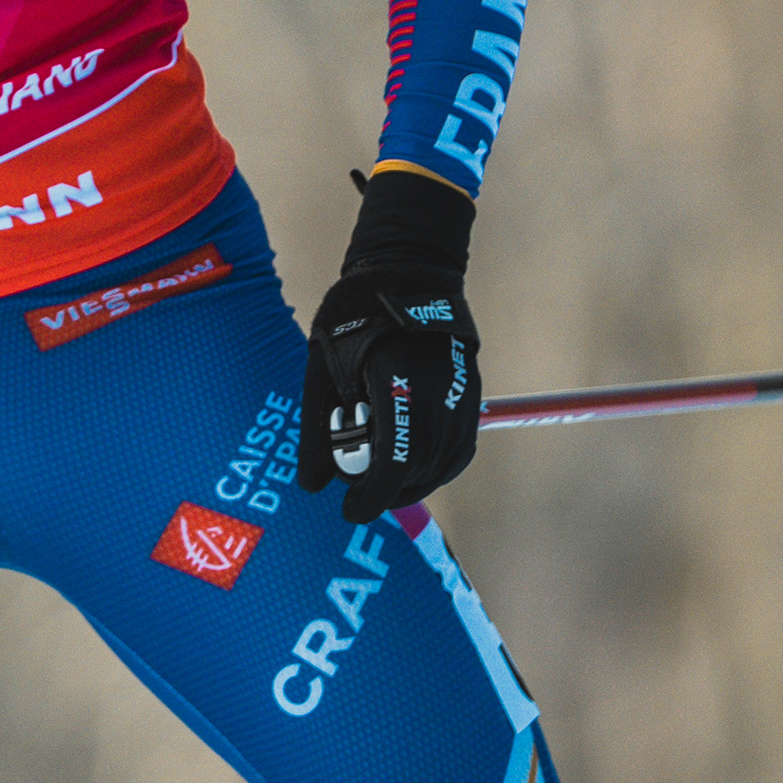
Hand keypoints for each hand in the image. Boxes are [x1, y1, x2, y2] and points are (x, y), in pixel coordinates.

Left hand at [298, 169, 479, 525]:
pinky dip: (437, 466)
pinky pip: (459, 447)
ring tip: (381, 484)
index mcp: (395, 380)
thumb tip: (311, 485)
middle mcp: (436, 390)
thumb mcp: (323, 364)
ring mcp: (460, 392)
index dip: (370, 496)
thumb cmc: (355, 313)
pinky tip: (412, 468)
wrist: (407, 270)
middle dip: (388, 493)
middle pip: (420, 467)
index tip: (349, 512)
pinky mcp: (471, 393)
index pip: (392, 460)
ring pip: (444, 462)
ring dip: (413, 483)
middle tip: (360, 498)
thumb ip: (317, 424)